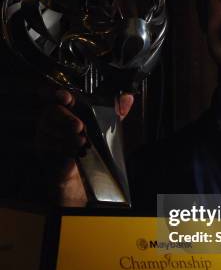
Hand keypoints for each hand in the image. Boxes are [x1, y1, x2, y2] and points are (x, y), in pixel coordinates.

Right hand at [36, 88, 133, 205]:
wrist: (82, 174)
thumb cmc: (92, 146)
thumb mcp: (106, 127)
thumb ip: (116, 112)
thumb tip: (128, 99)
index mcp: (65, 110)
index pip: (57, 96)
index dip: (61, 95)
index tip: (67, 98)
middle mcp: (51, 120)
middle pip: (52, 112)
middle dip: (66, 119)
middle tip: (79, 126)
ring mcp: (44, 135)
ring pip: (51, 131)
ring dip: (67, 137)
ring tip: (82, 142)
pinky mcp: (43, 151)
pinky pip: (50, 147)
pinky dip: (64, 149)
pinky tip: (75, 152)